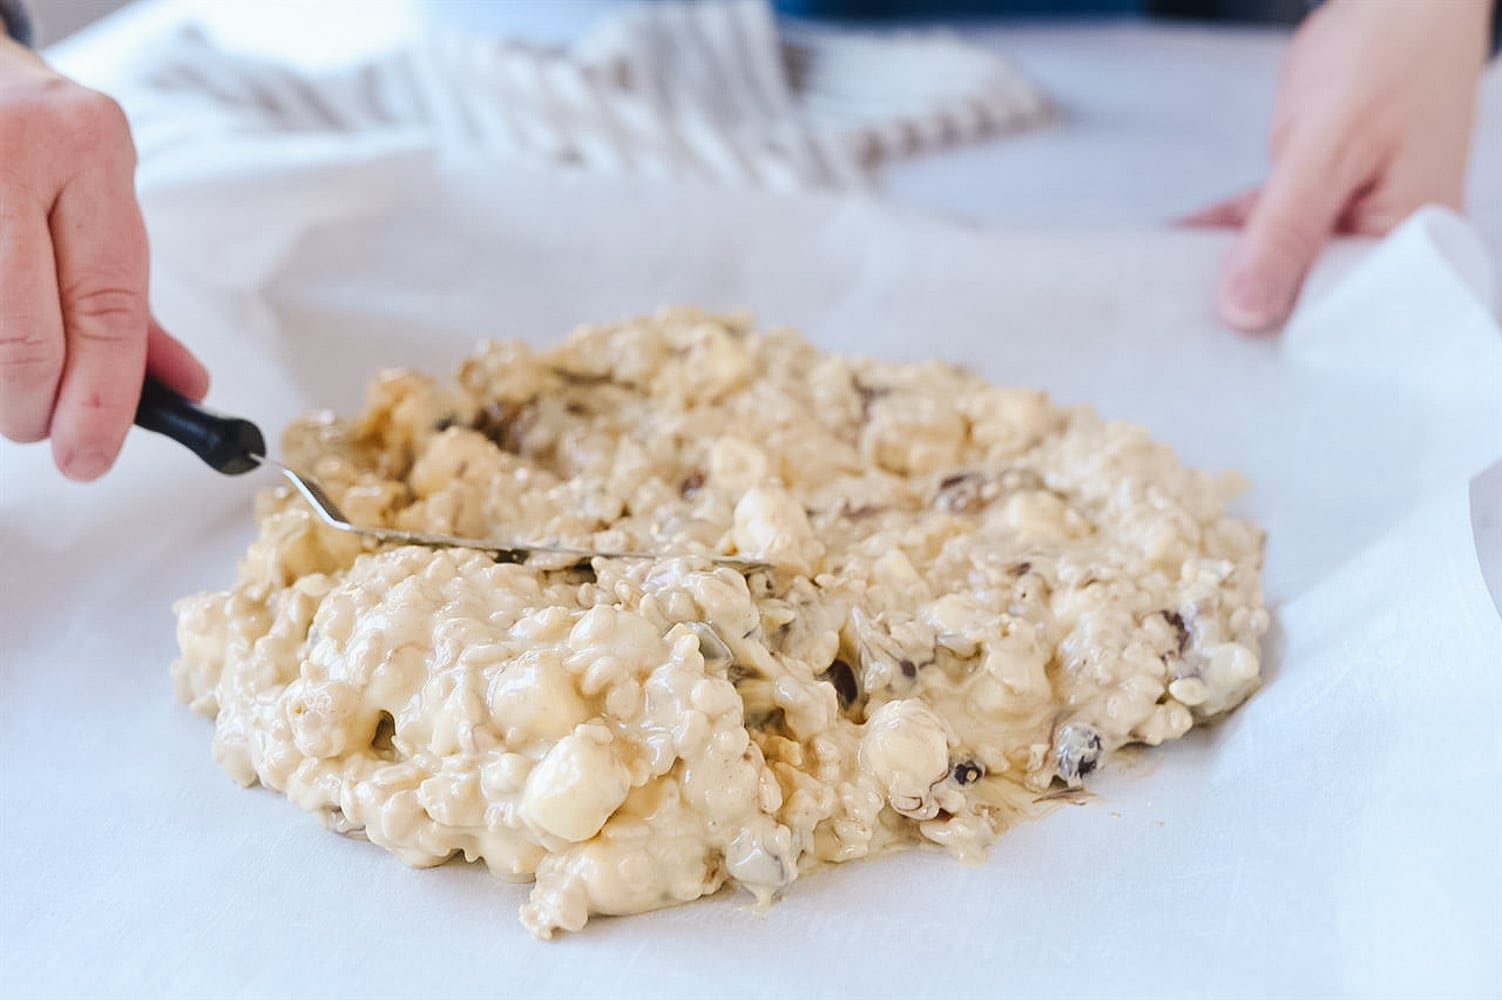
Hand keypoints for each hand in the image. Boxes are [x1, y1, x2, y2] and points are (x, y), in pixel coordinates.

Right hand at [0, 38, 206, 479]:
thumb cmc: (35, 144)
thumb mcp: (97, 198)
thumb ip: (133, 298)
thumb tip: (182, 390)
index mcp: (88, 149)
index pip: (106, 306)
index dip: (104, 398)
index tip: (91, 455)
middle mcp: (15, 152)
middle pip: (28, 337)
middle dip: (35, 408)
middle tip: (40, 429)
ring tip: (13, 385)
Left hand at [1183, 0, 1490, 331]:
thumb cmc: (1389, 59)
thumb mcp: (1328, 152)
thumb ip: (1285, 231)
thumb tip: (1245, 311)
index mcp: (1411, 248)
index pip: (1344, 320)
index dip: (1285, 342)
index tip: (1226, 360)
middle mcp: (1384, 245)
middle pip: (1309, 301)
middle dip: (1251, 313)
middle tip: (1185, 340)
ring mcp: (1350, 222)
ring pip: (1280, 265)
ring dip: (1229, 273)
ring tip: (1172, 304)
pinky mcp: (1320, 199)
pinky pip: (1265, 228)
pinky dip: (1226, 234)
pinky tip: (1180, 248)